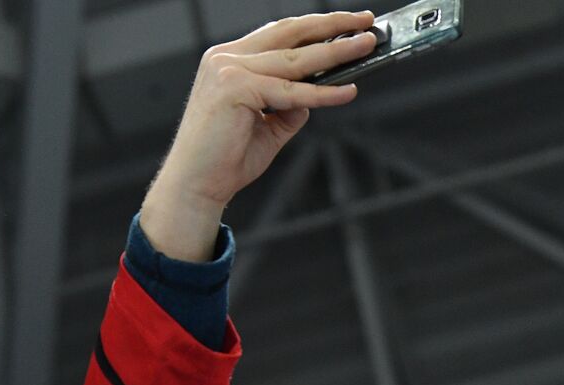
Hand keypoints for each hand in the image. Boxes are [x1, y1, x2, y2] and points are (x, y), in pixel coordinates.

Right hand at [140, 11, 376, 260]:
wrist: (197, 183)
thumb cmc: (226, 157)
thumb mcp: (268, 126)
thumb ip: (290, 106)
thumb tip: (317, 94)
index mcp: (230, 60)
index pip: (280, 34)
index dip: (315, 26)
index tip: (348, 23)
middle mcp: (226, 58)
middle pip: (289, 33)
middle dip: (332, 25)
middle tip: (365, 22)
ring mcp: (228, 70)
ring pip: (295, 59)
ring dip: (336, 51)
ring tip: (366, 45)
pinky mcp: (235, 89)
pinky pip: (292, 92)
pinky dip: (323, 93)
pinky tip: (348, 91)